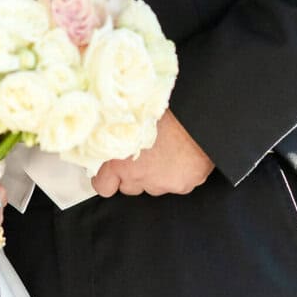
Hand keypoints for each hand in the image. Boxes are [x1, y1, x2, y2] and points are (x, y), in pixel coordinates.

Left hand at [91, 111, 213, 198]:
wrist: (193, 114)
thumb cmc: (160, 109)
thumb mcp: (128, 118)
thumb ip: (116, 134)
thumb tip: (105, 132)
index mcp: (120, 160)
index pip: (103, 186)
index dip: (106, 178)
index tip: (109, 171)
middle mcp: (139, 177)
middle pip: (129, 187)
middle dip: (132, 174)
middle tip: (140, 153)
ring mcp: (162, 184)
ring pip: (153, 186)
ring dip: (155, 174)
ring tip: (162, 150)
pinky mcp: (183, 185)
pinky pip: (177, 184)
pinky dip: (177, 173)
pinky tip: (179, 155)